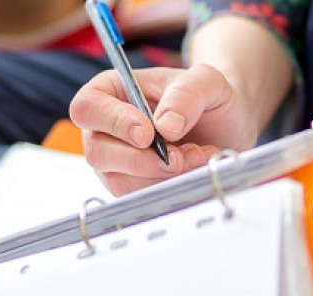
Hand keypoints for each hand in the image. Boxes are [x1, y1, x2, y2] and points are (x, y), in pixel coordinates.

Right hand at [70, 64, 258, 194]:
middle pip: (98, 152)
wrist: (224, 127)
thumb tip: (164, 126)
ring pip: (118, 180)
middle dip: (143, 159)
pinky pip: (138, 197)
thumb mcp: (207, 82)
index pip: (87, 107)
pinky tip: (192, 169)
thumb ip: (186, 95)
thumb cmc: (206, 98)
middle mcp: (105, 127)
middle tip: (180, 155)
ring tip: (195, 157)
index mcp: (111, 91)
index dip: (114, 122)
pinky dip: (168, 187)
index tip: (148, 133)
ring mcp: (114, 160)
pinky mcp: (131, 185)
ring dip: (161, 175)